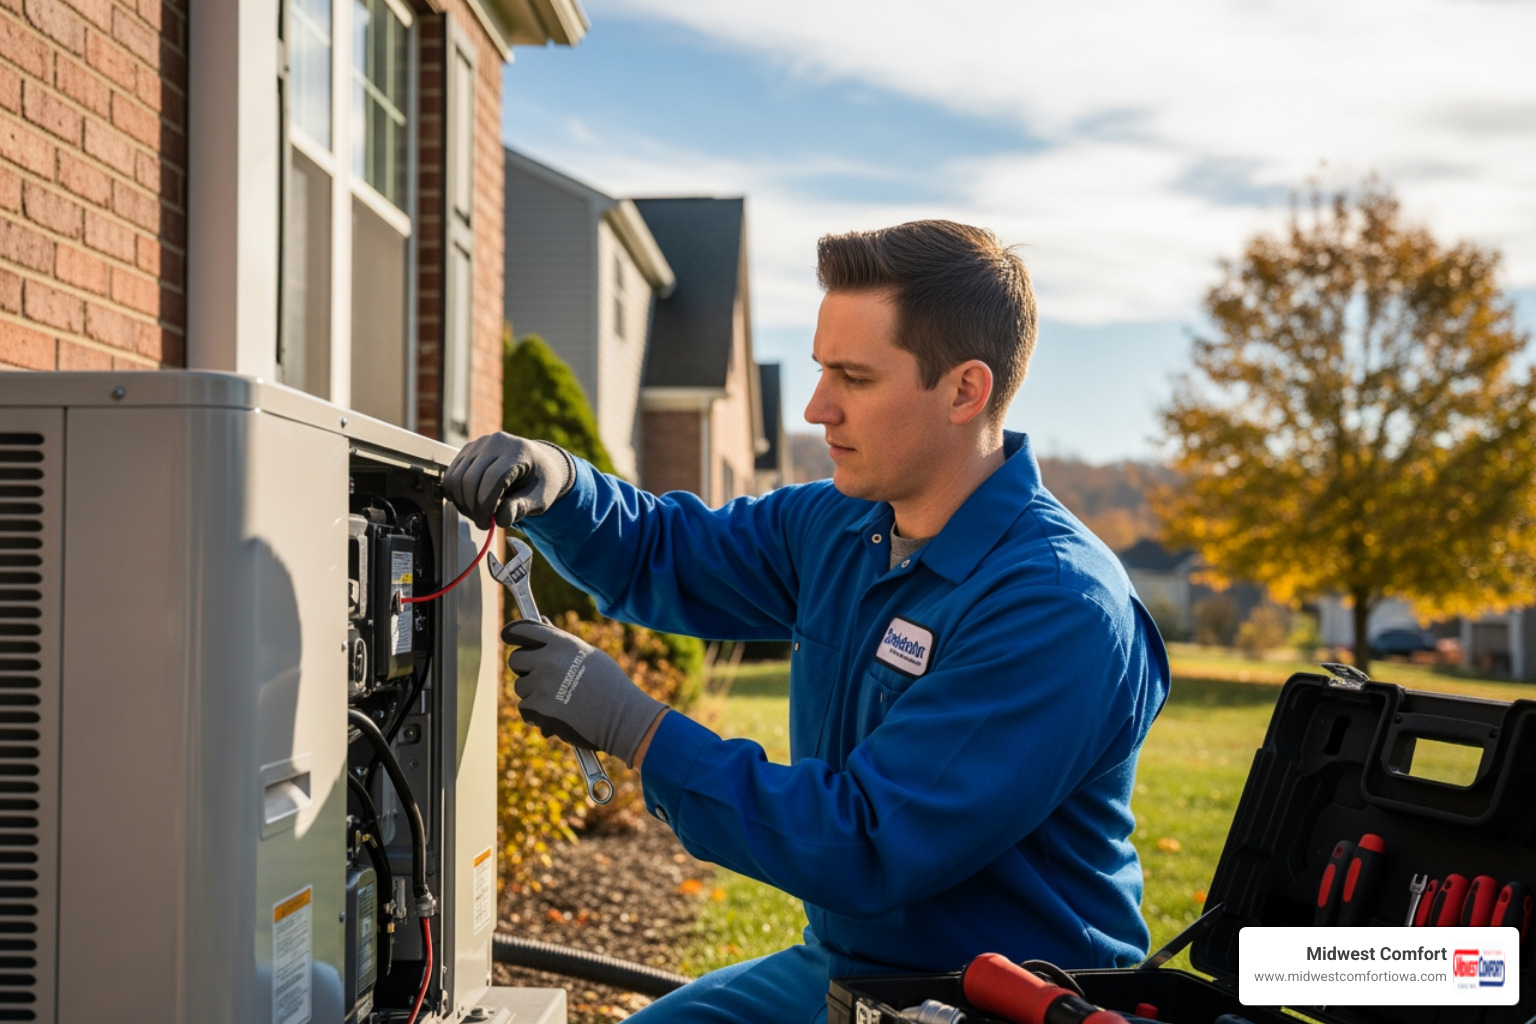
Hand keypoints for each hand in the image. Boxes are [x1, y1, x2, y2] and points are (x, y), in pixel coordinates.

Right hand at [443, 432, 573, 529]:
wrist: (538, 463)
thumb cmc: (541, 482)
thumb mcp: (540, 498)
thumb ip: (522, 507)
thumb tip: (500, 519)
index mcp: (518, 451)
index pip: (493, 478)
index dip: (485, 505)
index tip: (486, 524)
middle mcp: (496, 442)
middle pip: (471, 478)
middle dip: (473, 507)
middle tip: (482, 524)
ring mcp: (479, 444)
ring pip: (457, 477)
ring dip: (462, 502)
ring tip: (477, 515)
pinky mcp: (468, 450)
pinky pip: (452, 474)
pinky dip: (456, 493)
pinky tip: (469, 505)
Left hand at [503, 619, 667, 767]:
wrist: (622, 717)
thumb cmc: (610, 685)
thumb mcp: (588, 655)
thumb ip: (561, 642)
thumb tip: (541, 621)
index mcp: (561, 643)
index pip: (523, 630)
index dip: (514, 633)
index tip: (510, 637)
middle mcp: (548, 660)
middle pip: (516, 660)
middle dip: (525, 668)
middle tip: (541, 676)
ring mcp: (541, 685)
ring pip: (520, 687)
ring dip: (533, 693)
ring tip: (558, 699)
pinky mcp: (538, 709)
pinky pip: (525, 708)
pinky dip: (536, 713)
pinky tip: (556, 713)